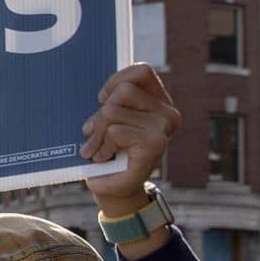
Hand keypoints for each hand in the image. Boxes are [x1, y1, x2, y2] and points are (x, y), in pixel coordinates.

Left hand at [80, 63, 181, 210]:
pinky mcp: (155, 143)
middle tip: (92, 133)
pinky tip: (102, 157)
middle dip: (100, 113)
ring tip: (96, 148)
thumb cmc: (110, 152)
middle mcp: (167, 113)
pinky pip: (115, 131)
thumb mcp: (109, 122)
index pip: (142, 71)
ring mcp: (163, 128)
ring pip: (113, 111)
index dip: (116, 80)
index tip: (101, 99)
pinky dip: (101, 145)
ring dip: (97, 133)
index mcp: (159, 102)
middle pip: (122, 91)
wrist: (115, 189)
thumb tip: (100, 94)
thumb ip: (111, 102)